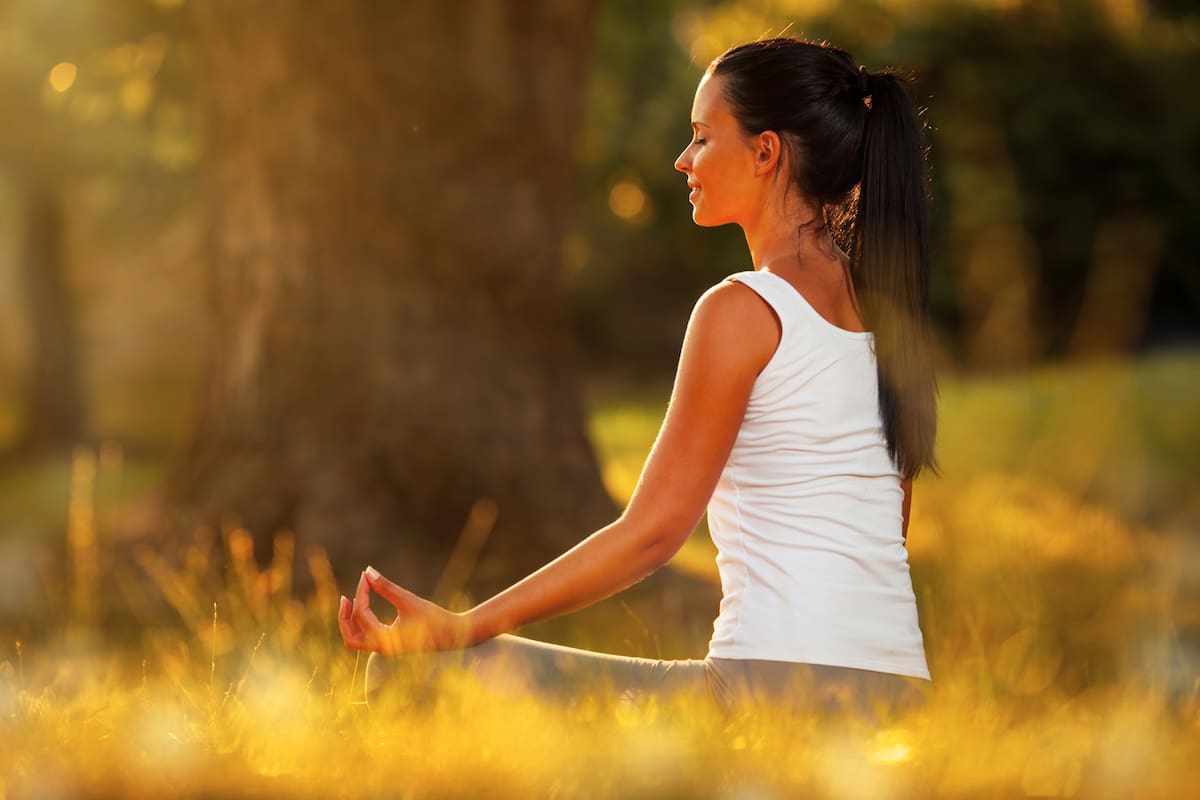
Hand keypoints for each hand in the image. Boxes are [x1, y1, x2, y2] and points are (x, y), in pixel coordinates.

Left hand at [337, 566, 472, 654]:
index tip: (366, 576)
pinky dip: (363, 623)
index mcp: (384, 641)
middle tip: (345, 597)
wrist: (455, 635)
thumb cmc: (433, 618)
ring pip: (356, 639)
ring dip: (351, 621)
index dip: (362, 592)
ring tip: (353, 601)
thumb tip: (368, 571)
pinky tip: (367, 607)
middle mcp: (381, 648)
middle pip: (350, 637)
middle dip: (344, 617)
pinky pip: (367, 637)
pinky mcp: (391, 645)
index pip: (362, 615)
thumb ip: (386, 587)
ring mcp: (385, 649)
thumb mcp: (408, 600)